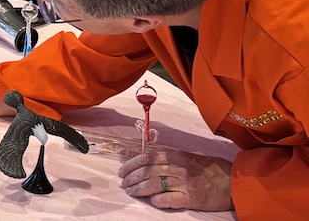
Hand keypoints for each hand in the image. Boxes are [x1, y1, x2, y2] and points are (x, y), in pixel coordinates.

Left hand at [118, 149, 233, 211]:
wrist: (233, 182)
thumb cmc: (210, 169)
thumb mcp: (188, 157)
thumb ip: (168, 158)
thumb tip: (144, 158)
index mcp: (176, 155)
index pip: (147, 157)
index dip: (131, 163)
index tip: (123, 170)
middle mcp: (178, 167)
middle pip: (147, 171)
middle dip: (131, 178)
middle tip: (124, 183)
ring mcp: (184, 183)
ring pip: (153, 184)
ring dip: (138, 189)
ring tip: (131, 192)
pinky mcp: (191, 198)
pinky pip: (167, 199)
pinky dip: (156, 200)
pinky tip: (152, 201)